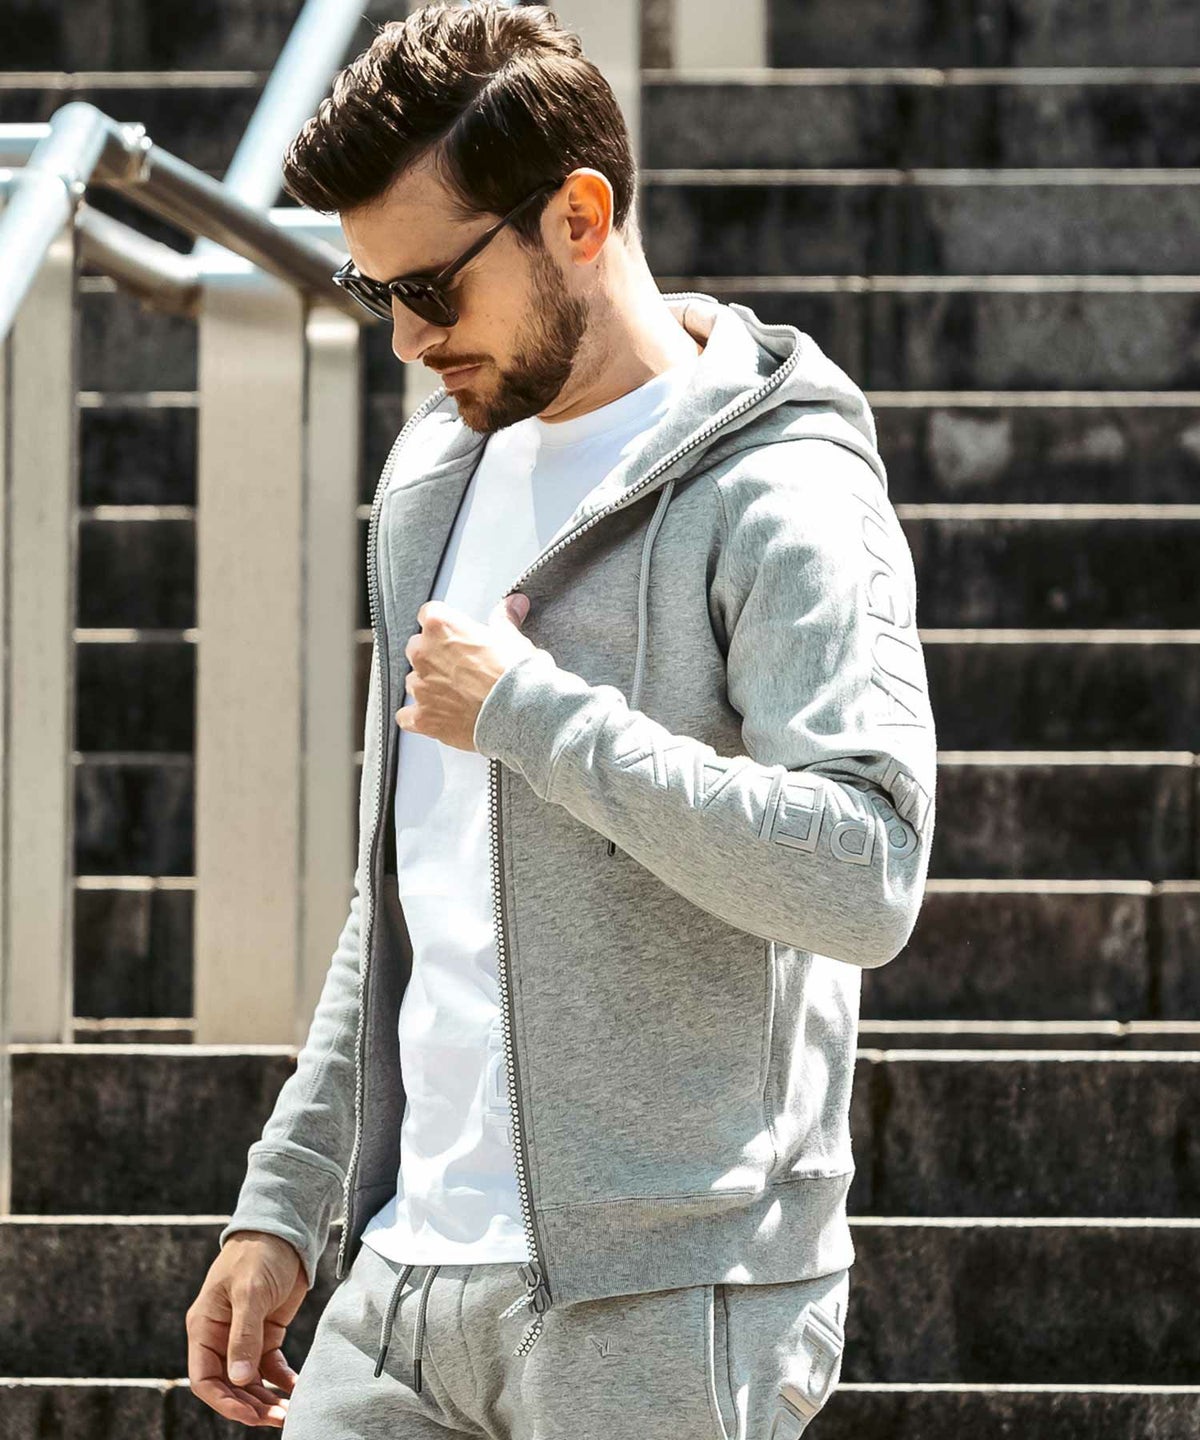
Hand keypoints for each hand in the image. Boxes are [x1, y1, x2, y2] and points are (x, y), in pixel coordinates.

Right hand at [185, 1231, 307, 1427]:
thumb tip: (239, 1380)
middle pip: (228, 1385)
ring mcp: (243, 1335)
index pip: (205, 1378)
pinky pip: (270, 1366)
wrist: (284, 1229)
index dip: (224, 1401)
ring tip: (287, 1411)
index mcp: (204, 1327)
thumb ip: (244, 1335)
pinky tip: (295, 1388)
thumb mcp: (250, 1292)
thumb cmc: (258, 1253)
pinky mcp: (267, 1332)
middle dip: (249, 1405)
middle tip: (276, 1418)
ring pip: (250, 1380)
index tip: (249, 1413)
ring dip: (266, 1398)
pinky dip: (281, 1380)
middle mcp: (220, 1335)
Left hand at [397, 591, 538, 750]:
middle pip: (417, 648)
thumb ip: (504, 619)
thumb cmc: (515, 675)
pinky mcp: (423, 717)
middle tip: (461, 666)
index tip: (456, 633)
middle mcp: (423, 654)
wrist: (520, 712)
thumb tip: (513, 604)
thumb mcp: (513, 639)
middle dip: (434, 656)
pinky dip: (419, 717)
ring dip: (429, 686)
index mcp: (441, 627)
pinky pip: (407, 716)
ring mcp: (421, 687)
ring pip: (414, 681)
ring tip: (457, 695)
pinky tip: (437, 717)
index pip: (429, 614)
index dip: (445, 625)